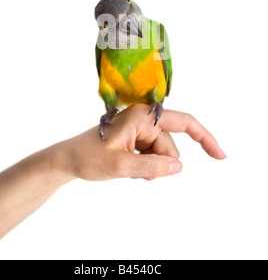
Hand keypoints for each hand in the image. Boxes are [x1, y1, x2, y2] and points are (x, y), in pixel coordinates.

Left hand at [51, 104, 225, 182]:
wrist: (67, 160)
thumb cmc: (88, 157)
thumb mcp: (120, 166)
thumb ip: (152, 166)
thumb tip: (179, 167)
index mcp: (142, 115)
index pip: (183, 122)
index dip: (205, 138)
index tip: (220, 156)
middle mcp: (143, 118)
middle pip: (170, 145)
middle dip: (160, 163)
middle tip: (135, 170)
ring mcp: (139, 128)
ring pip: (162, 153)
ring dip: (151, 166)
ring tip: (128, 168)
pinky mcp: (135, 137)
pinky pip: (152, 155)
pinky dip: (146, 166)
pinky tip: (128, 167)